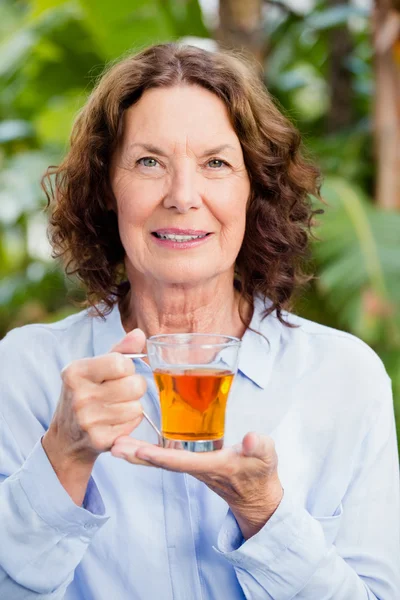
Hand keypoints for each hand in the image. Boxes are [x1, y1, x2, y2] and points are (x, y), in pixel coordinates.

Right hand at [43, 328, 146, 466]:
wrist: (66, 439)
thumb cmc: (85, 395)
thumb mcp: (94, 369)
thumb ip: (119, 350)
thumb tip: (139, 334)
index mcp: (76, 372)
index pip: (122, 363)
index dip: (126, 368)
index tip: (117, 374)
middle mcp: (79, 396)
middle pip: (135, 385)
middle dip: (134, 387)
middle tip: (121, 392)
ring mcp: (88, 420)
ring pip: (137, 406)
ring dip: (133, 406)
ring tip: (116, 407)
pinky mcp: (99, 439)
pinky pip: (134, 423)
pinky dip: (130, 422)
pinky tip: (115, 422)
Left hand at [111, 432, 282, 538]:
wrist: (258, 495)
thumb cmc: (260, 473)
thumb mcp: (265, 457)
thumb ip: (259, 447)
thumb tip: (250, 439)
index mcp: (212, 466)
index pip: (182, 462)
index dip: (161, 457)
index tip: (140, 451)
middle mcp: (197, 468)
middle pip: (163, 462)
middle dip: (138, 456)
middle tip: (114, 447)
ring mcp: (192, 466)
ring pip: (161, 459)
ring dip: (138, 453)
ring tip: (115, 444)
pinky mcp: (191, 462)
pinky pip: (165, 456)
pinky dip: (148, 451)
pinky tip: (134, 443)